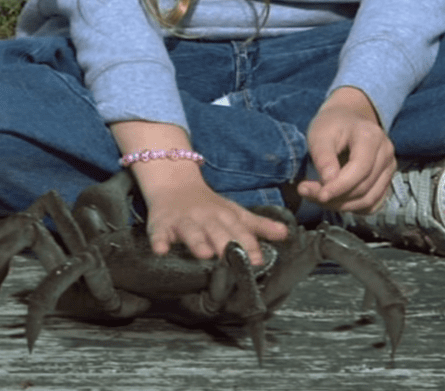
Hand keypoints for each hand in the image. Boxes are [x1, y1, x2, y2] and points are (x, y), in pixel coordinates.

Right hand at [141, 169, 288, 265]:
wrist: (174, 183)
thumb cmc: (208, 205)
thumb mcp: (235, 212)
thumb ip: (258, 225)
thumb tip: (286, 234)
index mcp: (225, 216)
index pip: (239, 231)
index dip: (249, 245)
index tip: (258, 260)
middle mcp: (205, 218)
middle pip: (217, 231)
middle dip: (225, 244)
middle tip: (234, 261)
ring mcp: (183, 221)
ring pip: (190, 231)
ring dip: (197, 242)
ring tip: (204, 253)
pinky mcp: (161, 224)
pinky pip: (158, 234)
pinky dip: (159, 241)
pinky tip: (161, 250)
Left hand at [297, 86, 395, 213]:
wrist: (347, 119)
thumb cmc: (331, 125)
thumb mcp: (320, 135)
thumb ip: (323, 158)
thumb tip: (328, 184)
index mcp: (371, 137)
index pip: (359, 170)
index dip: (339, 187)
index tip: (318, 195)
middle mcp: (386, 153)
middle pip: (364, 187)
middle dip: (335, 197)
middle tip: (307, 193)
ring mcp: (389, 168)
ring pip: (369, 199)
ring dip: (342, 205)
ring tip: (318, 197)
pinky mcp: (386, 180)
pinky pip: (373, 204)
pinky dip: (353, 208)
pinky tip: (335, 200)